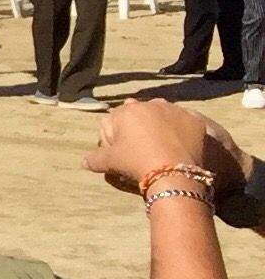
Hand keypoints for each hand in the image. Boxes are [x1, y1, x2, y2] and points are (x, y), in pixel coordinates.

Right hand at [88, 100, 233, 200]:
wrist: (174, 174)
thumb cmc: (137, 163)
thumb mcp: (110, 162)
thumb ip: (94, 159)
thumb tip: (84, 162)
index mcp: (127, 110)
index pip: (113, 122)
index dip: (113, 139)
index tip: (119, 155)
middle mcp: (151, 104)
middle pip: (139, 116)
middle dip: (138, 129)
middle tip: (140, 151)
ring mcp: (176, 110)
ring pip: (163, 116)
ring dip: (160, 127)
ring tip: (160, 148)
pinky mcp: (195, 120)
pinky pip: (184, 123)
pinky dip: (181, 132)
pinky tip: (178, 146)